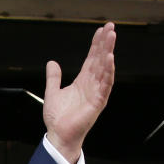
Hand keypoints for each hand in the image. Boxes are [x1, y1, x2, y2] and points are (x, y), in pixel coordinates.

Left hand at [43, 22, 115, 163]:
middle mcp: (92, 85)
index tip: (101, 30)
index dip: (96, 44)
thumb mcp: (52, 92)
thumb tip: (52, 63)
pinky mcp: (98, 102)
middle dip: (106, 43)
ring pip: (105, 68)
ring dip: (108, 52)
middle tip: (111, 27)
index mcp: (83, 82)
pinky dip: (108, 71)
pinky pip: (105, 84)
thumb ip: (53, 78)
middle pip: (100, 59)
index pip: (92, 58)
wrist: (59, 135)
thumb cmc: (58, 119)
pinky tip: (110, 59)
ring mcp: (96, 92)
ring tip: (112, 37)